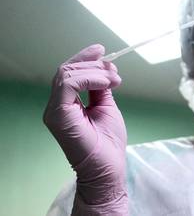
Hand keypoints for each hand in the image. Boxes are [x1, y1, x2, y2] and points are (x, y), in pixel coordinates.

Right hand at [43, 44, 126, 205]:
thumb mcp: (107, 106)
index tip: (103, 50)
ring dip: (95, 71)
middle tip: (114, 70)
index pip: (70, 72)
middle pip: (67, 69)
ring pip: (66, 73)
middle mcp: (57, 104)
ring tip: (114, 80)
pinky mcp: (58, 114)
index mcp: (67, 102)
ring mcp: (55, 110)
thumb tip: (106, 65)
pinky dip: (89, 78)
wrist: (109, 167)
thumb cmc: (108, 142)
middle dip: (93, 63)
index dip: (85, 58)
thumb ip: (102, 87)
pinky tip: (106, 84)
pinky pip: (67, 84)